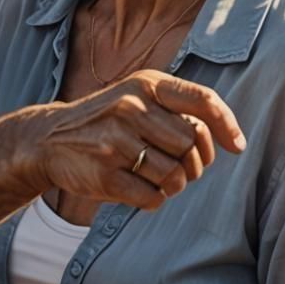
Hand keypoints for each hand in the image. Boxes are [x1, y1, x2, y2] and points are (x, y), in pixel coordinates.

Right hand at [31, 70, 244, 210]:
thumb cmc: (107, 120)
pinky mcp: (105, 174)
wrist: (48, 138)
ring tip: (156, 178)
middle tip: (181, 166)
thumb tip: (232, 139)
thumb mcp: (137, 96)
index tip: (236, 146)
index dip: (227, 125)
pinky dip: (153, 199)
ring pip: (176, 175)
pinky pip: (153, 198)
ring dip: (174, 185)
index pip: (203, 100)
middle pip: (194, 144)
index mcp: (144, 84)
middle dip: (195, 163)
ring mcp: (115, 141)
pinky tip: (136, 187)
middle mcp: (130, 107)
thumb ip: (179, 108)